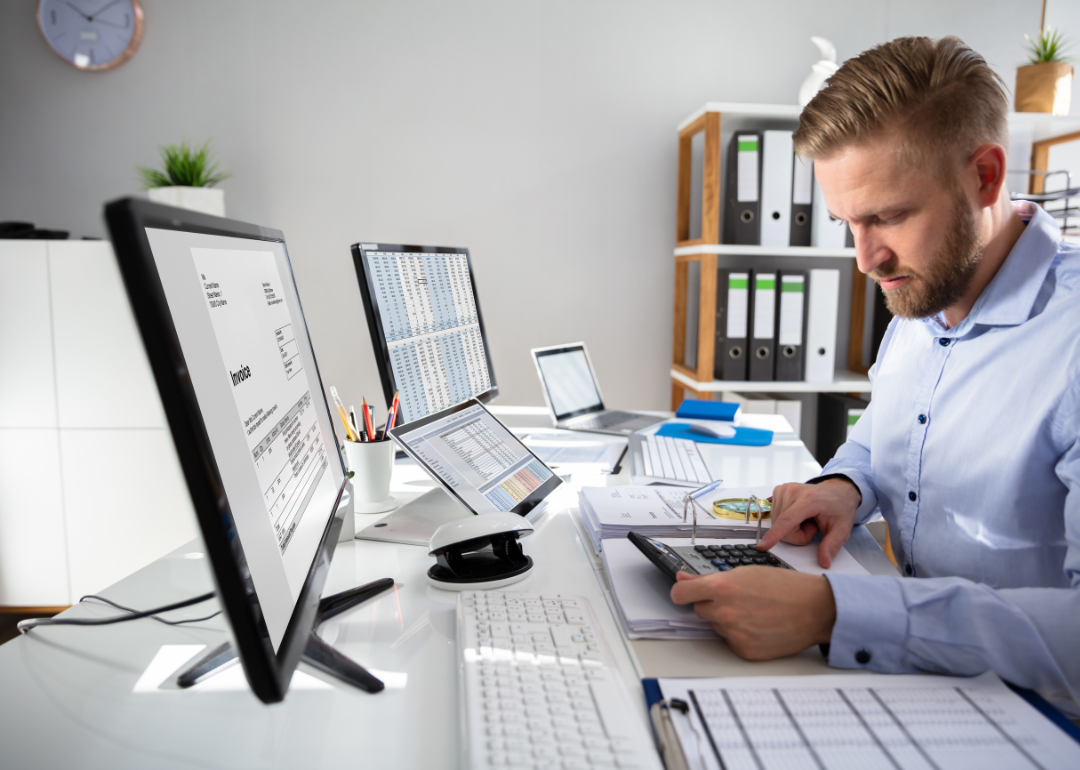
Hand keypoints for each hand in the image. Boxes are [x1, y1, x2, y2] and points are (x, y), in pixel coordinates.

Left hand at [670, 568, 835, 658]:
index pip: (679, 595)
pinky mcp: (744, 651)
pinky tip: (759, 626)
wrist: (815, 609)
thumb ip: (710, 578)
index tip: (685, 594)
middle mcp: (724, 612)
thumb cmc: (784, 587)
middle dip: (712, 605)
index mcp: (722, 588)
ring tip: (754, 612)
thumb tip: (683, 580)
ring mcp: (734, 634)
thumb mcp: (745, 572)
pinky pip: (731, 641)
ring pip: (717, 626)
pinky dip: (741, 635)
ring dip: (728, 620)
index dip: (682, 593)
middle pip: (700, 610)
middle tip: (738, 599)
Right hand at [757, 479, 860, 567]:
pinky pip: (775, 516)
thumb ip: (832, 546)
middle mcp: (792, 491)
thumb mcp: (842, 529)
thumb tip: (824, 562)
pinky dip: (787, 520)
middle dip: (798, 535)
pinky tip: (798, 514)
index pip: (787, 520)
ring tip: (807, 519)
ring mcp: (783, 489)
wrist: (836, 492)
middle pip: (783, 528)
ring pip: (777, 524)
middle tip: (813, 526)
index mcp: (809, 499)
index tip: (762, 546)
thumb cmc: (839, 509)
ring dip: (792, 528)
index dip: (775, 535)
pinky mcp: (778, 491)